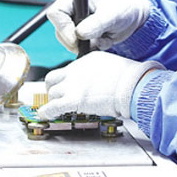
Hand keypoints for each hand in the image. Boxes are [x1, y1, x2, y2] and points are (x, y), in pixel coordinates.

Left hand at [35, 51, 161, 119]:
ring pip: (52, 93)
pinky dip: (46, 112)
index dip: (67, 81)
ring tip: (56, 108)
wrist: (131, 85)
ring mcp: (73, 85)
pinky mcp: (73, 100)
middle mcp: (76, 70)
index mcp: (86, 61)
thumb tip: (99, 81)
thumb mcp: (111, 67)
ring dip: (54, 101)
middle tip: (57, 96)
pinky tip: (45, 115)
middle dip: (53, 88)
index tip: (68, 87)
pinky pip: (52, 107)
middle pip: (53, 78)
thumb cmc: (129, 79)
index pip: (69, 69)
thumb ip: (100, 72)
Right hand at [47, 0, 150, 52]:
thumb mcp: (112, 14)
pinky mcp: (81, 35)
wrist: (133, 17)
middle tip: (92, 43)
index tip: (77, 38)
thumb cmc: (123, 8)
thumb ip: (97, 23)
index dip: (63, 28)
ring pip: (68, 41)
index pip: (56, 13)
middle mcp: (72, 9)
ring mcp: (75, 23)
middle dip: (74, 41)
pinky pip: (78, 48)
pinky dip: (91, 49)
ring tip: (103, 39)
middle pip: (59, 30)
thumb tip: (79, 34)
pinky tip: (104, 41)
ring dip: (85, 46)